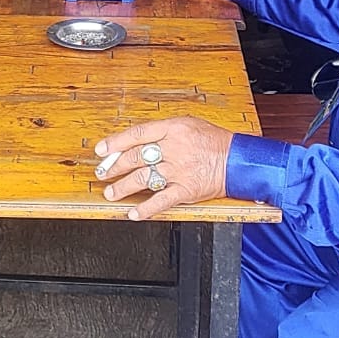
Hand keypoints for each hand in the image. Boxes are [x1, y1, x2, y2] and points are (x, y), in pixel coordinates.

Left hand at [94, 117, 233, 219]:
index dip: (115, 142)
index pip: (137, 134)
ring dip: (123, 187)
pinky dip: (145, 209)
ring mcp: (179, 171)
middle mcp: (173, 149)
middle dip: (114, 167)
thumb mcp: (188, 124)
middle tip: (102, 173)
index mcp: (173, 129)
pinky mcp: (186, 190)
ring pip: (142, 179)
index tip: (101, 151)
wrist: (238, 160)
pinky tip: (133, 213)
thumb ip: (162, 132)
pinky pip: (161, 201)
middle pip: (135, 157)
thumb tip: (137, 140)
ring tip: (111, 193)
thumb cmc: (214, 141)